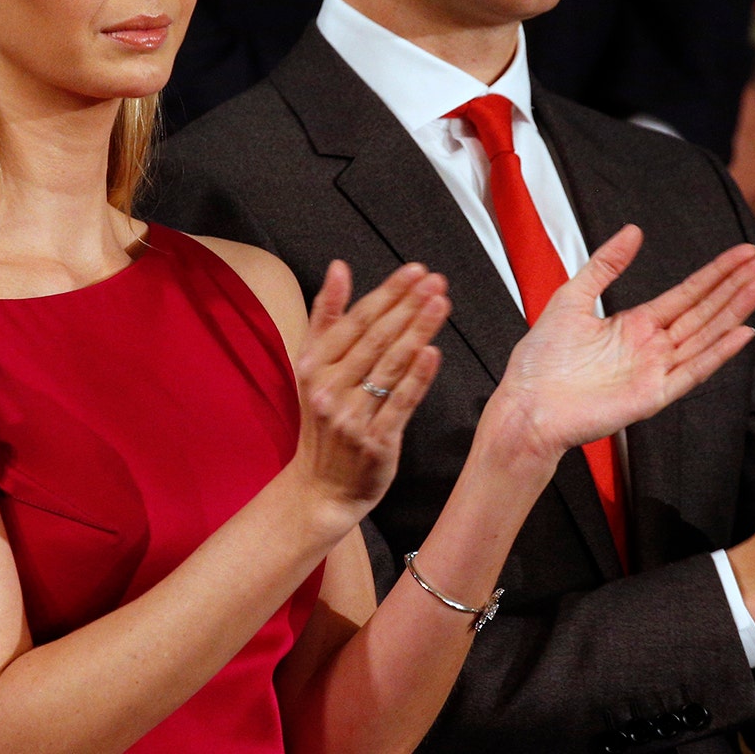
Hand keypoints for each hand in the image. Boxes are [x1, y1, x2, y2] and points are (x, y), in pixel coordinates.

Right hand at [286, 261, 449, 528]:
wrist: (320, 487)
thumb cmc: (323, 420)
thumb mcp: (312, 366)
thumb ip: (326, 316)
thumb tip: (339, 267)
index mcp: (313, 366)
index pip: (355, 321)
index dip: (388, 294)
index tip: (415, 270)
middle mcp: (330, 389)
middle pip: (375, 339)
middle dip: (408, 306)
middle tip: (436, 280)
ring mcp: (352, 417)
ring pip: (390, 366)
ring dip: (417, 332)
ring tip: (441, 304)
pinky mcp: (376, 441)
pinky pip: (400, 403)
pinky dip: (417, 377)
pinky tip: (433, 352)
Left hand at [483, 226, 754, 465]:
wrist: (526, 404)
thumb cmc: (542, 360)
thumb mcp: (572, 297)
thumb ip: (605, 265)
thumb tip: (633, 231)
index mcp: (635, 324)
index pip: (687, 294)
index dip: (716, 273)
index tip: (744, 254)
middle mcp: (652, 347)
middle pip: (704, 311)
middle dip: (735, 286)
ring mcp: (656, 371)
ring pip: (705, 335)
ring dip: (734, 311)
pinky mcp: (653, 395)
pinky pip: (692, 371)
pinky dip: (718, 353)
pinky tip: (742, 333)